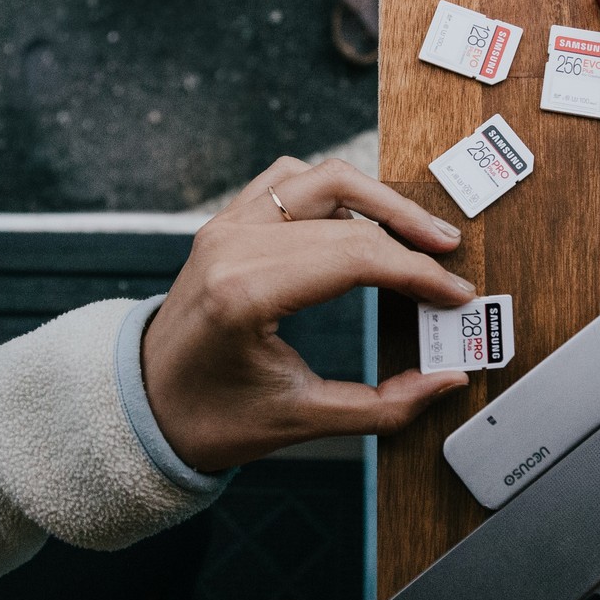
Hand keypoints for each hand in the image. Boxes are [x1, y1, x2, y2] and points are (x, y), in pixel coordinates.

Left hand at [142, 156, 474, 469]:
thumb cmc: (210, 419)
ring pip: (320, 178)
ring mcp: (225, 227)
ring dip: (377, 198)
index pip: (357, 258)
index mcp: (245, 292)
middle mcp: (232, 245)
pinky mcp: (224, 223)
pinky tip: (362, 220)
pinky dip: (333, 189)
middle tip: (450, 260)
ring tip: (417, 232)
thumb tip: (448, 379)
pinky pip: (288, 180)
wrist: (143, 406)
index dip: (418, 273)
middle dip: (410, 236)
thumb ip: (383, 405)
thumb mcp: (301, 421)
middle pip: (349, 218)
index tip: (456, 294)